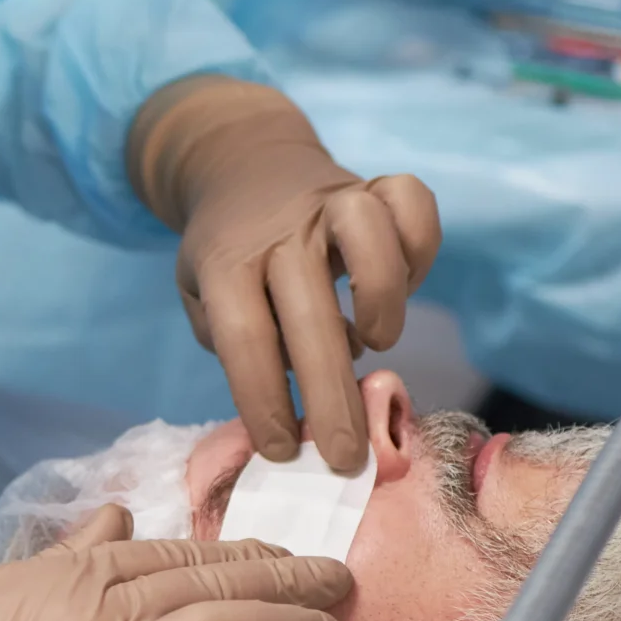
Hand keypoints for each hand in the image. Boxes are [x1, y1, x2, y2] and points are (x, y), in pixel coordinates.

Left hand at [132, 77, 440, 473]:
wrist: (243, 164)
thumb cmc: (227, 251)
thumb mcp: (201, 293)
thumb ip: (230, 340)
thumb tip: (287, 392)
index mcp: (226, 260)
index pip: (242, 337)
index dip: (263, 400)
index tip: (281, 451)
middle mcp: (281, 230)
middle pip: (308, 311)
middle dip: (329, 396)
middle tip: (345, 456)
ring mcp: (332, 201)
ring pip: (368, 234)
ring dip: (381, 300)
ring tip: (376, 344)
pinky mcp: (375, 185)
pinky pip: (413, 204)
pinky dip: (419, 249)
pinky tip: (404, 284)